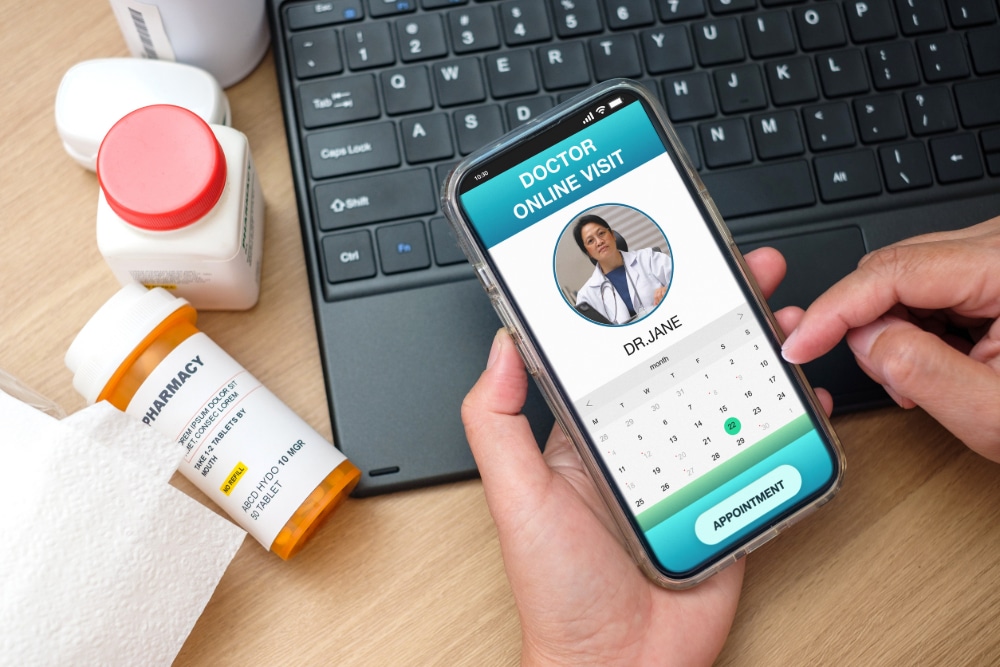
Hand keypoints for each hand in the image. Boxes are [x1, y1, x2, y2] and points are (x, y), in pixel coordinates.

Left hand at [462, 248, 794, 665]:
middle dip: (719, 312)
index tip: (667, 263)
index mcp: (589, 430)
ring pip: (731, 396)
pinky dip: (790, 421)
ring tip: (784, 317)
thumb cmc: (556, 589)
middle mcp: (641, 442)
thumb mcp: (514, 493)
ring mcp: (688, 471)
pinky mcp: (728, 503)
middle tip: (747, 272)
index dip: (646, 304)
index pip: (620, 351)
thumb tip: (500, 343)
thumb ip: (497, 420)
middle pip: (687, 362)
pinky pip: (765, 452)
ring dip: (760, 354)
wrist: (617, 666)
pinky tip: (805, 397)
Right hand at [781, 216, 999, 461]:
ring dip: (895, 329)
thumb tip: (862, 339)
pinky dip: (919, 326)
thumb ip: (922, 373)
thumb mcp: (997, 415)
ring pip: (905, 277)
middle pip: (894, 268)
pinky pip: (929, 286)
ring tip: (933, 378)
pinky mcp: (994, 267)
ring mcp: (999, 252)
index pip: (895, 272)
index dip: (836, 309)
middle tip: (892, 379)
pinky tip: (944, 359)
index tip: (801, 342)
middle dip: (869, 325)